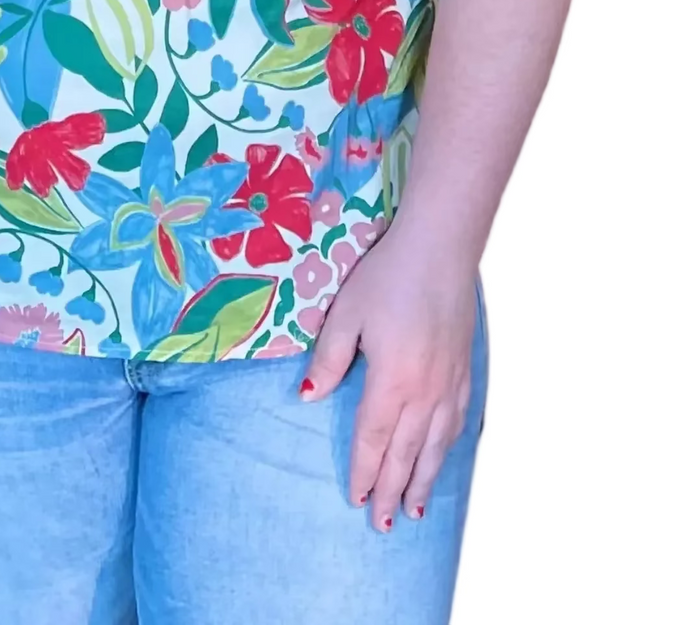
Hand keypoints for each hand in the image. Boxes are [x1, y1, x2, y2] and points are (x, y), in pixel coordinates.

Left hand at [299, 226, 478, 530]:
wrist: (440, 249)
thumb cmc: (387, 276)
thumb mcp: (346, 314)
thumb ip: (329, 360)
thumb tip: (309, 399)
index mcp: (391, 382)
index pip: (374, 440)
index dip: (364, 473)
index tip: (357, 500)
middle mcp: (425, 393)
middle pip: (406, 454)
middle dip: (393, 492)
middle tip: (384, 525)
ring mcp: (450, 384)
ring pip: (436, 447)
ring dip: (423, 481)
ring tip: (414, 510)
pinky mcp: (465, 371)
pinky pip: (458, 424)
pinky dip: (448, 450)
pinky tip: (442, 459)